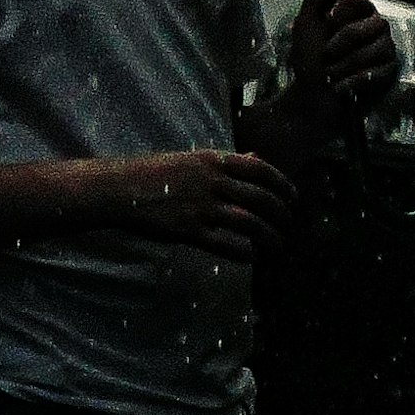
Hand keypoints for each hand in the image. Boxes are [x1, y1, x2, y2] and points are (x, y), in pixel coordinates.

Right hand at [126, 141, 296, 257]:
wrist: (121, 188)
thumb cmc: (155, 173)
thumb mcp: (193, 160)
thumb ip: (226, 162)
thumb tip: (256, 157)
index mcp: (213, 160)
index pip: (260, 170)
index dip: (282, 184)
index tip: (294, 197)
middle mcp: (212, 182)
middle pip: (260, 198)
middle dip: (281, 214)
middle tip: (289, 225)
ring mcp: (202, 206)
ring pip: (249, 223)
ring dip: (269, 236)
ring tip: (278, 246)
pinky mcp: (190, 230)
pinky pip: (226, 243)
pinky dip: (244, 253)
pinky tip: (251, 258)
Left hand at [286, 0, 398, 122]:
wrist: (312, 98)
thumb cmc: (308, 60)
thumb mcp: (306, 26)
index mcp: (355, 13)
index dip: (347, 7)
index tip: (330, 18)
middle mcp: (374, 27)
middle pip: (375, 22)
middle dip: (346, 40)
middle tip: (327, 54)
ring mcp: (384, 50)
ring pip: (378, 48)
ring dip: (347, 64)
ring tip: (330, 74)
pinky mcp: (388, 72)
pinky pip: (379, 71)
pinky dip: (355, 80)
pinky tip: (340, 87)